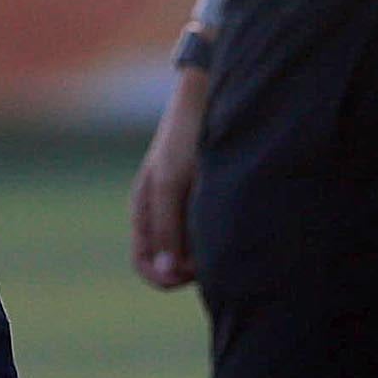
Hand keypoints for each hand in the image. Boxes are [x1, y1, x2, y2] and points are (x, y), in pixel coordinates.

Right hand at [131, 67, 207, 286]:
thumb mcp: (170, 183)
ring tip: (226, 228)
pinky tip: (233, 219)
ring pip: (193, 251)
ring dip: (207, 251)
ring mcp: (184, 208)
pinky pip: (208, 233)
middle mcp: (162, 215)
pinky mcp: (207, 200)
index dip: (164, 277)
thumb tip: (167, 273)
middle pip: (171, 263)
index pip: (144, 265)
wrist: (211, 100)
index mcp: (143, 212)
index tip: (190, 272)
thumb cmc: (184, 138)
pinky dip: (218, 236)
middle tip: (215, 249)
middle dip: (191, 266)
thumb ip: (166, 229)